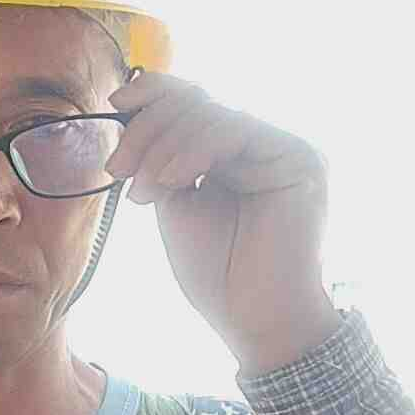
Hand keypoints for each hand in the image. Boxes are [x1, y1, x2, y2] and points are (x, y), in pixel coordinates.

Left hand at [107, 73, 340, 374]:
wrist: (253, 319)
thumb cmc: (216, 275)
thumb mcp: (175, 203)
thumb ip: (163, 157)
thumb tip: (132, 105)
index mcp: (235, 156)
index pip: (196, 104)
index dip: (155, 95)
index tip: (115, 106)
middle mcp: (263, 147)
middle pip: (199, 104)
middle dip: (148, 131)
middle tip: (117, 169)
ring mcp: (283, 150)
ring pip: (212, 115)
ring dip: (164, 148)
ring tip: (143, 193)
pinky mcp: (299, 158)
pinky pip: (236, 130)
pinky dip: (194, 149)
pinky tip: (171, 180)